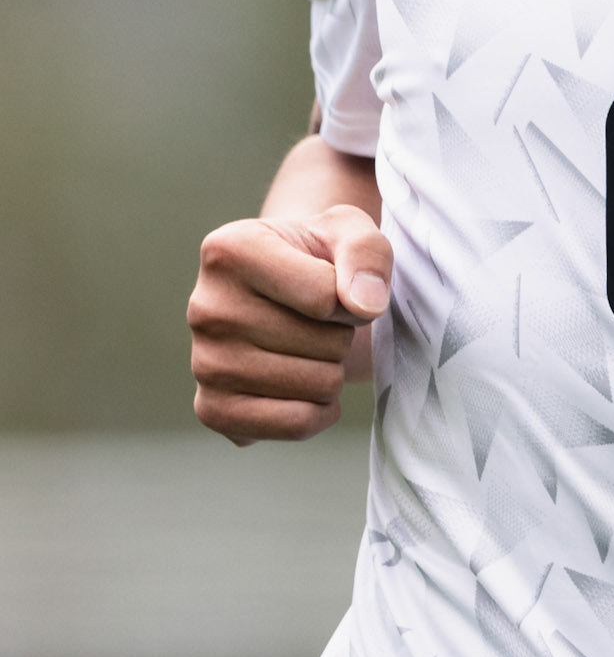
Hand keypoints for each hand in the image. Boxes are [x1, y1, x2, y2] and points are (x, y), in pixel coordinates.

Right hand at [187, 204, 391, 444]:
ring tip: (312, 345)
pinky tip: (311, 386)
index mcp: (230, 250)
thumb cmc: (320, 257)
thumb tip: (364, 305)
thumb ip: (367, 253)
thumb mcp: (351, 230)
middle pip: (322, 344)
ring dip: (333, 369)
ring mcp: (204, 363)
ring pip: (315, 385)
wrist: (287, 293)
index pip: (324, 296)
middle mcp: (206, 308)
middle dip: (341, 333)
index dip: (352, 296)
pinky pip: (293, 425)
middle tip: (321, 319)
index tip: (337, 283)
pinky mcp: (212, 410)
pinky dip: (320, 412)